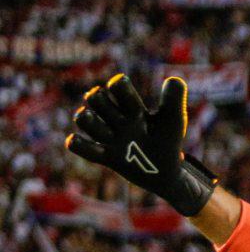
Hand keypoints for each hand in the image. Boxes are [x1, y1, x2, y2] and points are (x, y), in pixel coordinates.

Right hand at [65, 74, 218, 215]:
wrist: (168, 173)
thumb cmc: (168, 141)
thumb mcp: (174, 119)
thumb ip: (174, 98)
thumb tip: (174, 79)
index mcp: (133, 108)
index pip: (118, 87)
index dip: (120, 85)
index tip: (132, 97)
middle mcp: (119, 121)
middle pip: (97, 100)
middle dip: (99, 99)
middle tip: (115, 113)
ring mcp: (112, 139)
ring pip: (86, 121)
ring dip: (85, 117)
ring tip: (85, 115)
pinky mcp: (109, 158)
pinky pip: (84, 149)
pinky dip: (77, 144)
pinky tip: (74, 139)